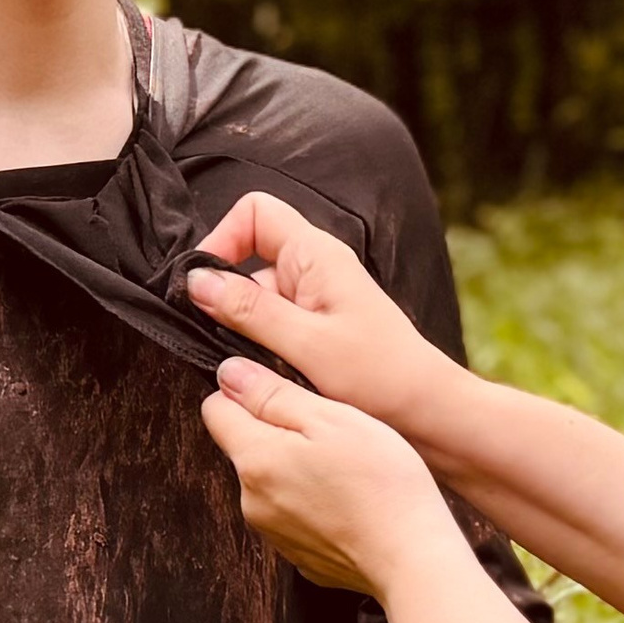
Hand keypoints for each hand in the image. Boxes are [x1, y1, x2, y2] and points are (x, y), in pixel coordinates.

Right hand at [187, 192, 465, 437]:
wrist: (427, 411)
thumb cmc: (379, 375)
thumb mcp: (305, 343)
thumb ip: (248, 310)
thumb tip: (196, 281)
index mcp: (316, 254)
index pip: (255, 211)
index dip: (222, 238)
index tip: (204, 285)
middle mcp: (314, 268)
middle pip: (248, 259)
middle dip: (228, 298)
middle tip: (226, 340)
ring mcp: (315, 298)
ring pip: (256, 298)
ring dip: (246, 330)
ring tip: (263, 366)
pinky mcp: (316, 327)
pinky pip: (273, 324)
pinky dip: (263, 347)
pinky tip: (275, 375)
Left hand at [202, 357, 453, 596]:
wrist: (412, 558)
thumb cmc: (380, 482)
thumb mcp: (331, 418)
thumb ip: (272, 394)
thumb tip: (228, 373)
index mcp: (255, 459)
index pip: (216, 409)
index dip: (247, 392)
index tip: (285, 394)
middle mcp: (251, 500)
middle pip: (244, 447)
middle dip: (276, 433)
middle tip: (329, 433)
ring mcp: (273, 533)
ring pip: (270, 481)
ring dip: (295, 469)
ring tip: (344, 470)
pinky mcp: (297, 555)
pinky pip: (293, 515)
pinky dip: (312, 504)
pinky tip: (347, 502)